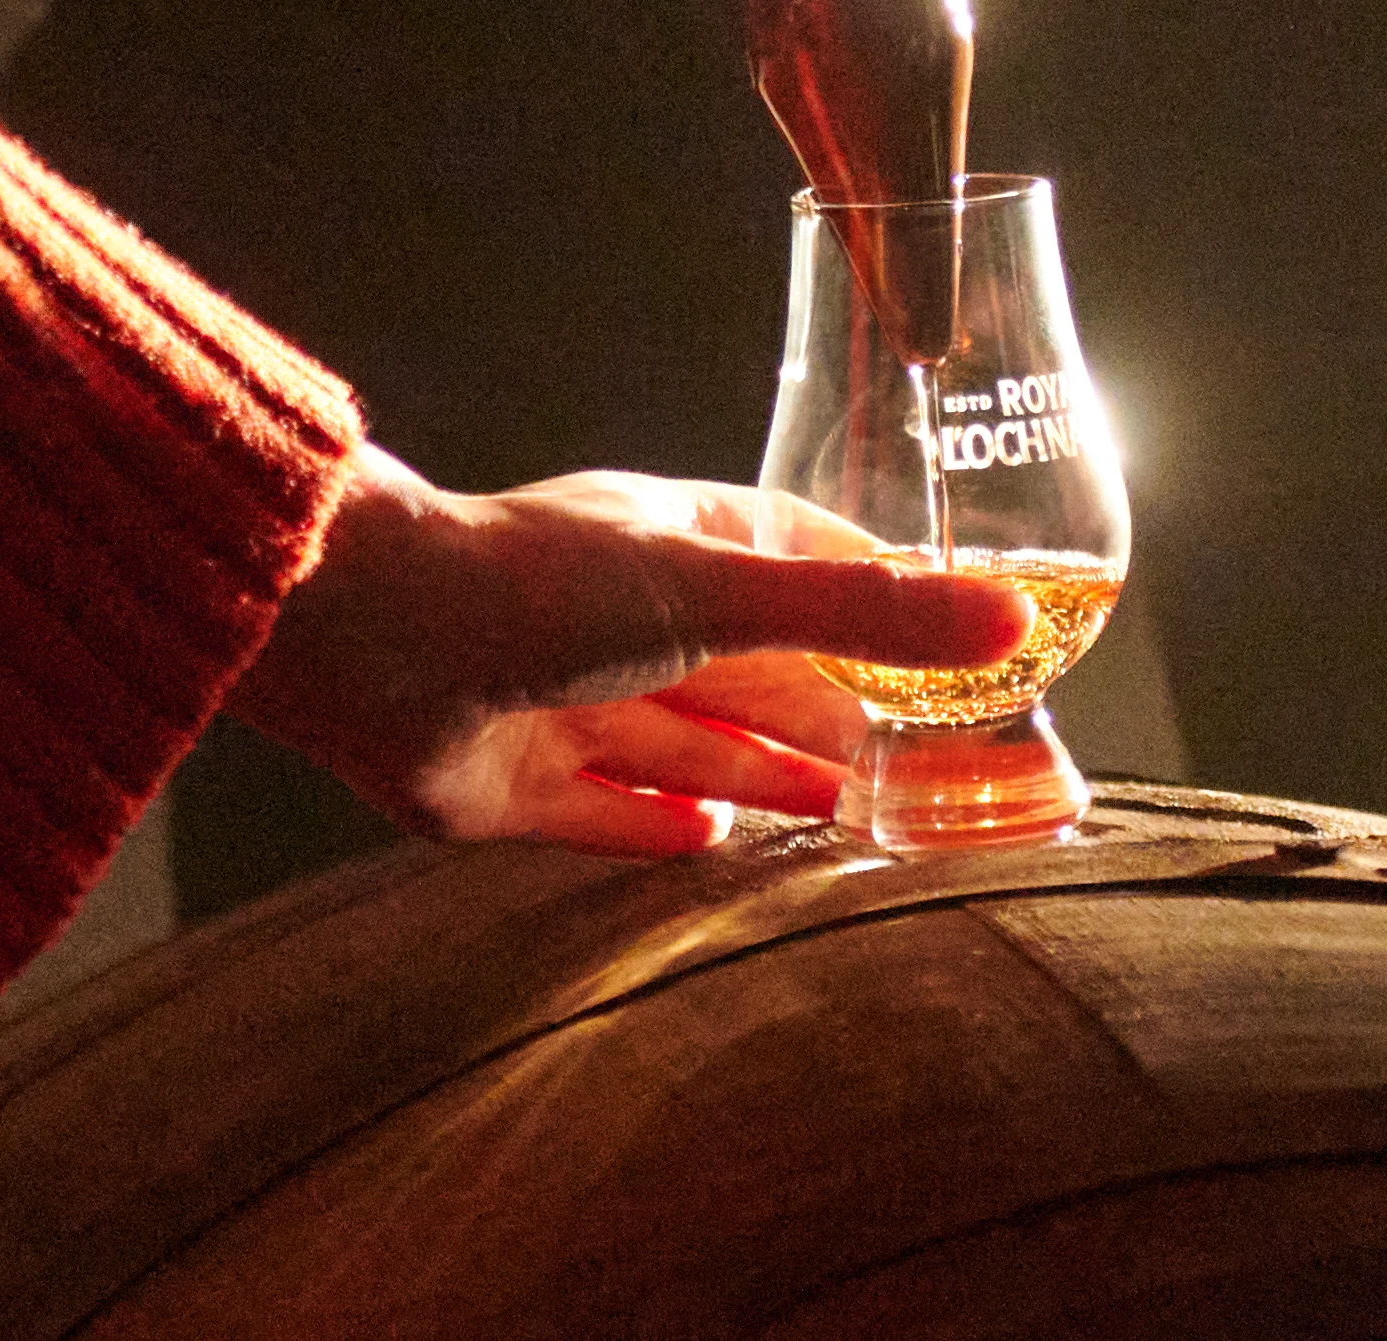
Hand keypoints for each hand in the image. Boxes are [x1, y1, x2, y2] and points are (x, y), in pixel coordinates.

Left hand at [230, 450, 1029, 856]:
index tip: (959, 638)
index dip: (883, 598)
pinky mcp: (527, 782)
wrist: (375, 645)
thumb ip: (868, 612)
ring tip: (846, 807)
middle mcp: (636, 614)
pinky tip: (710, 845)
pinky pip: (615, 810)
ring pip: (697, 739)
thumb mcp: (730, 592)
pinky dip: (665, 825)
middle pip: (760, 667)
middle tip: (919, 757)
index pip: (812, 559)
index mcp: (687, 542)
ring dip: (766, 771)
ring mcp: (578, 695)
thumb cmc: (547, 585)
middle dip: (834, 705)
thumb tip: (1011, 616)